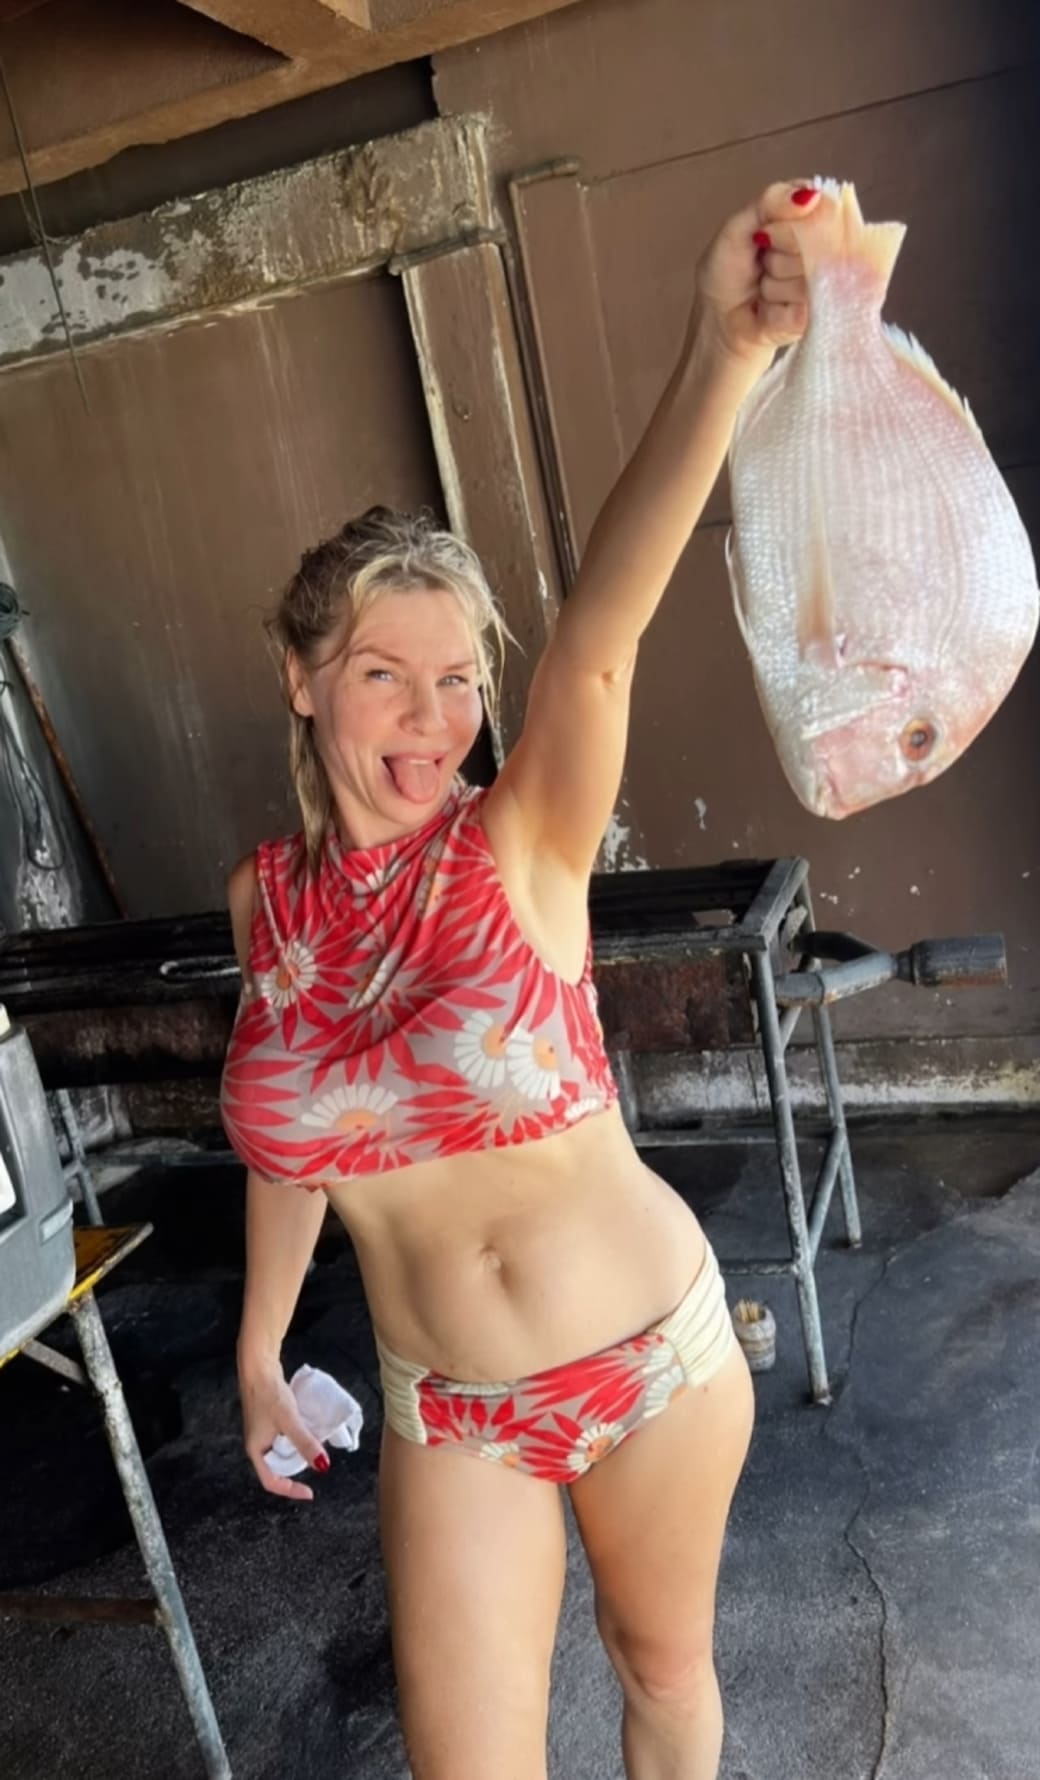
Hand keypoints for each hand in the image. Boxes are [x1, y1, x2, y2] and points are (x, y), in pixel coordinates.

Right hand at [238, 1352, 327, 1501]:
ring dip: (298, 1453)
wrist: (258, 1367)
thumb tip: (322, 1466)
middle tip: (315, 1465)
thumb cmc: (268, 1394)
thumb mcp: (289, 1421)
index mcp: (256, 1450)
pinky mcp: (269, 1418)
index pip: (271, 1481)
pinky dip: (297, 1438)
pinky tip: (309, 1430)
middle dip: (296, 1470)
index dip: (290, 1490)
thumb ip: (305, 1443)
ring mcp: (263, 1431)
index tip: (309, 1493)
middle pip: (277, 1467)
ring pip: (282, 1451)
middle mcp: (258, 1443)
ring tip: (315, 1448)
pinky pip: (284, 1437)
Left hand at [693, 179, 822, 366]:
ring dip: (774, 284)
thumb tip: (810, 196)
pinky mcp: (816, 316)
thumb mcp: (736, 227)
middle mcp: (819, 251)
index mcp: (804, 221)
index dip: (791, 220)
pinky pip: (803, 305)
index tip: (765, 233)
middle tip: (762, 261)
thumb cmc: (725, 276)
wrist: (717, 325)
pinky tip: (768, 311)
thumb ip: (770, 202)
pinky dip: (775, 309)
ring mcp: (821, 284)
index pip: (821, 206)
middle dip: (779, 251)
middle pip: (815, 239)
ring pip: (807, 275)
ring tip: (764, 289)